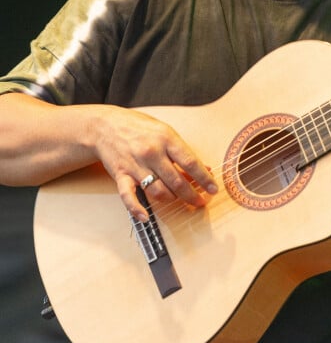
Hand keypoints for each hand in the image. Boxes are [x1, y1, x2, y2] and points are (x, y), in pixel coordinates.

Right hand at [91, 105, 217, 220]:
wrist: (105, 126)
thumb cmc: (139, 127)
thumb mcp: (165, 132)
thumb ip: (183, 151)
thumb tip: (204, 168)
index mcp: (166, 138)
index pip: (190, 162)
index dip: (204, 178)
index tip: (214, 189)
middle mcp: (152, 152)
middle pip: (176, 181)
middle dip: (191, 195)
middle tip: (200, 202)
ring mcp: (135, 164)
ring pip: (158, 191)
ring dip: (172, 199)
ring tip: (179, 200)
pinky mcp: (121, 175)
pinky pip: (128, 196)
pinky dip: (137, 209)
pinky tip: (146, 217)